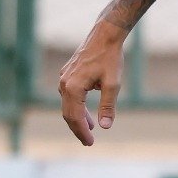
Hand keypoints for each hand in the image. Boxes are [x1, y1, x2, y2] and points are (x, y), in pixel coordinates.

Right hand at [58, 22, 126, 145]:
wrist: (105, 35)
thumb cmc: (110, 58)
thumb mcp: (113, 83)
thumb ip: (108, 106)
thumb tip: (105, 127)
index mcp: (73, 87)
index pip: (74, 117)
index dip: (82, 132)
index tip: (90, 143)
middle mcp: (64, 83)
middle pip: (68, 113)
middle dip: (78, 128)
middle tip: (88, 142)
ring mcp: (64, 78)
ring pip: (68, 104)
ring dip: (78, 117)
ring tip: (90, 128)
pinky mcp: (67, 74)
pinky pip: (69, 95)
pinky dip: (77, 106)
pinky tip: (87, 110)